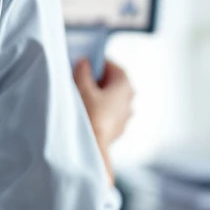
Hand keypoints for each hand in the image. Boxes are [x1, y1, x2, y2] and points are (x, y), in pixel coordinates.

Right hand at [73, 59, 133, 182]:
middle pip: (113, 83)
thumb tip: (84, 63)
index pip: (114, 67)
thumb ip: (83, 71)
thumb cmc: (90, 116)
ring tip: (82, 99)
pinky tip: (87, 114)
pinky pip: (109, 112)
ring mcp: (125, 115)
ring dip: (98, 96)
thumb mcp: (82, 88)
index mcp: (125, 86)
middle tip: (80, 81)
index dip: (99, 64)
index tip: (85, 64)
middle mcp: (129, 99)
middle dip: (97, 80)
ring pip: (111, 99)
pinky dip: (99, 110)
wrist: (92, 146)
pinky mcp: (118, 128)